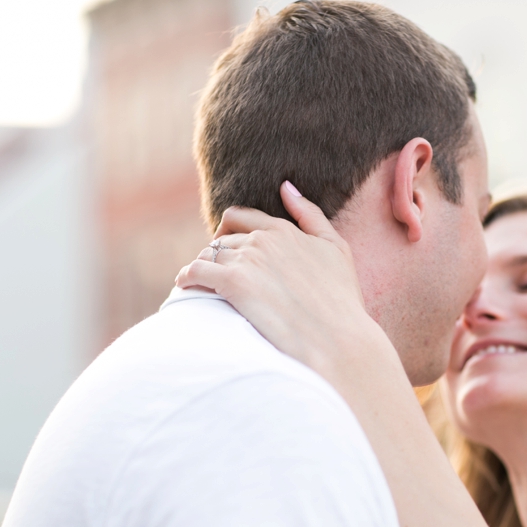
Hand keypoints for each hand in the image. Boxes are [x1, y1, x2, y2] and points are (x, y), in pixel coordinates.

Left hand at [175, 181, 388, 378]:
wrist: (338, 339)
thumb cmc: (342, 300)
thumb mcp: (336, 249)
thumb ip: (311, 215)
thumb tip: (286, 187)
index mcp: (285, 230)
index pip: (243, 218)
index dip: (231, 231)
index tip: (228, 247)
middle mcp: (263, 239)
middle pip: (222, 238)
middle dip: (217, 253)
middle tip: (216, 273)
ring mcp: (247, 260)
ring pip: (207, 254)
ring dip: (202, 266)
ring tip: (201, 284)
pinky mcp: (233, 283)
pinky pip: (195, 272)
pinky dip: (186, 278)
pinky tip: (185, 287)